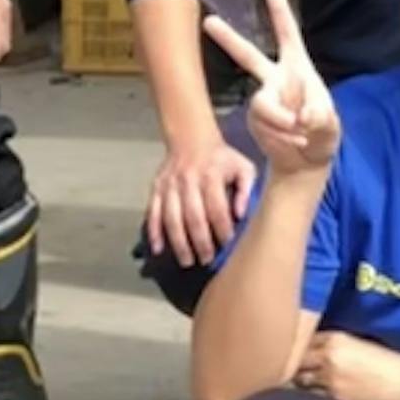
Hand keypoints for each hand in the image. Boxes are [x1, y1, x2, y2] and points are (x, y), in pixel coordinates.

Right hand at [147, 132, 258, 264]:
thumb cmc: (222, 159)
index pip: (217, 208)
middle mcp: (188, 181)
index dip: (222, 229)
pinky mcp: (156, 188)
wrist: (191, 138)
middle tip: (207, 260)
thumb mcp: (243, 166)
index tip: (227, 245)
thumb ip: (246, 189)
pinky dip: (154, 232)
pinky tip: (158, 249)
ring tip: (187, 261)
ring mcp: (169, 185)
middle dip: (201, 242)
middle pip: (193, 217)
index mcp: (211, 175)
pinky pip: (152, 212)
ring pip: (172, 218)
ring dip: (179, 242)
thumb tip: (241, 214)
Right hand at [207, 0, 340, 177]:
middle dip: (227, 38)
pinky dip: (282, 136)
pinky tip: (294, 142)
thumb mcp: (331, 126)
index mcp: (298, 68)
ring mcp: (263, 99)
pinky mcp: (255, 119)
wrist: (306, 161)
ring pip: (263, 104)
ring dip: (284, 122)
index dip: (279, 12)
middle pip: (247, 55)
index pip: (288, 35)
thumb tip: (302, 116)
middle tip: (208, 21)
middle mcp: (275, 79)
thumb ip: (321, 118)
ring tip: (302, 135)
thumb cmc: (323, 135)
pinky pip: (263, 124)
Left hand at [295, 327, 399, 399]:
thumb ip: (336, 348)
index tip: (289, 354)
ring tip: (292, 389)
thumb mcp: (361, 345)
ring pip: (299, 381)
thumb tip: (317, 355)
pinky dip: (307, 399)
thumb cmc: (390, 363)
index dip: (295, 349)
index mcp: (336, 338)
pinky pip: (312, 399)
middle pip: (295, 361)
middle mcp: (329, 355)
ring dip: (296, 384)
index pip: (303, 341)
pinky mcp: (336, 398)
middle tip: (284, 374)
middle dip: (290, 367)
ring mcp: (330, 378)